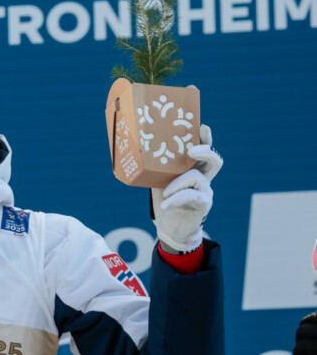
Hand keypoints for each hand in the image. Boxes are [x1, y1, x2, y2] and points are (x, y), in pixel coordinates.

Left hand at [152, 124, 222, 251]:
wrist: (170, 227)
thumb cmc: (165, 200)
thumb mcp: (158, 180)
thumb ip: (157, 167)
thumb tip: (139, 150)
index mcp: (193, 168)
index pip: (203, 150)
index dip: (205, 138)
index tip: (202, 127)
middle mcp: (203, 177)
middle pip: (214, 159)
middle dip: (204, 151)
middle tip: (190, 151)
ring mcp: (206, 191)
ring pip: (197, 177)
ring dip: (177, 183)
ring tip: (164, 193)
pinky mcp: (203, 204)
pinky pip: (191, 196)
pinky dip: (176, 199)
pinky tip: (165, 205)